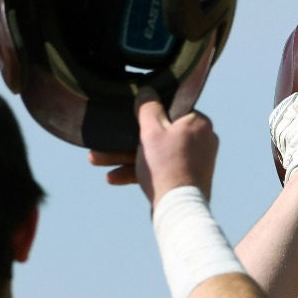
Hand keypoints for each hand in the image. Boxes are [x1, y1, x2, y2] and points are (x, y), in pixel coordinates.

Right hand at [89, 90, 219, 206]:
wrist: (178, 208)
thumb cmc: (166, 166)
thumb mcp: (151, 130)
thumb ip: (148, 107)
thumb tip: (147, 89)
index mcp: (197, 122)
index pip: (170, 108)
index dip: (146, 112)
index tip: (127, 116)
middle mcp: (201, 140)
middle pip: (157, 133)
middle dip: (125, 140)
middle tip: (102, 143)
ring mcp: (195, 161)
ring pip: (154, 153)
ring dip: (125, 157)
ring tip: (96, 161)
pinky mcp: (186, 178)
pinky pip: (160, 169)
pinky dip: (139, 171)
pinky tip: (113, 177)